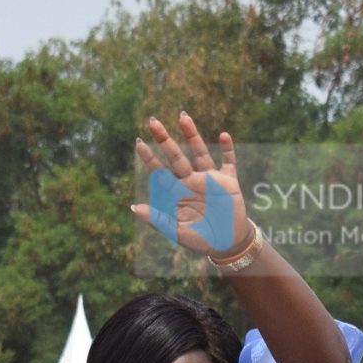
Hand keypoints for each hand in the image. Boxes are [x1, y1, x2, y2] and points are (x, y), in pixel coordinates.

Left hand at [128, 111, 255, 257]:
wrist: (227, 244)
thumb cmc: (200, 240)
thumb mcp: (176, 232)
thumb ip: (157, 219)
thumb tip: (133, 208)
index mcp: (177, 193)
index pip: (160, 171)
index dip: (149, 157)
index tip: (138, 141)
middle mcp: (191, 181)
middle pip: (176, 156)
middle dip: (165, 140)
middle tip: (153, 122)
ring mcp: (210, 179)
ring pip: (199, 153)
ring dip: (192, 136)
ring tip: (182, 117)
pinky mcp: (229, 182)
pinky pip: (228, 162)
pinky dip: (227, 149)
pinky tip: (223, 135)